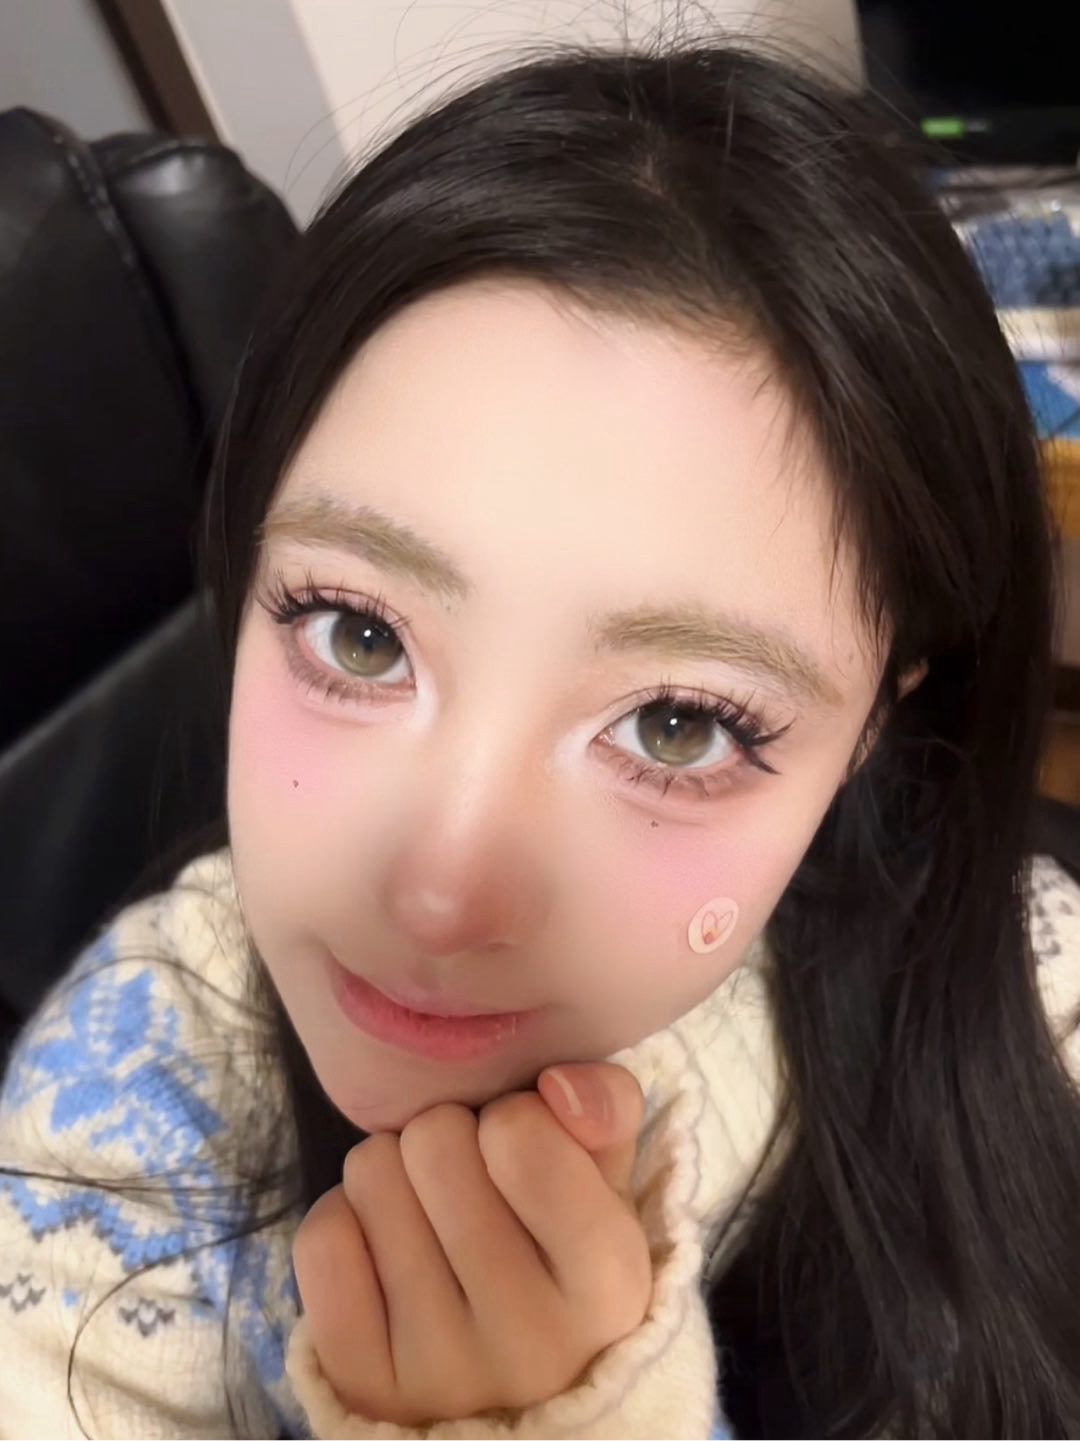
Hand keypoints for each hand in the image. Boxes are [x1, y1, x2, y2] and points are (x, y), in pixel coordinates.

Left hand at [292, 1061, 651, 1426]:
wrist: (510, 1379)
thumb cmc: (559, 1248)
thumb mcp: (604, 1178)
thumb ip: (607, 1107)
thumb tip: (557, 1085)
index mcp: (609, 1284)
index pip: (520, 1135)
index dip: (511, 1116)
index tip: (519, 1151)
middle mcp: (533, 1343)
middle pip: (433, 1141)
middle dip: (444, 1137)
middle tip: (464, 1179)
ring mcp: (444, 1375)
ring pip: (371, 1175)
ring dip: (393, 1172)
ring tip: (425, 1211)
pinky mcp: (366, 1389)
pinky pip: (321, 1241)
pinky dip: (345, 1221)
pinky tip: (381, 1247)